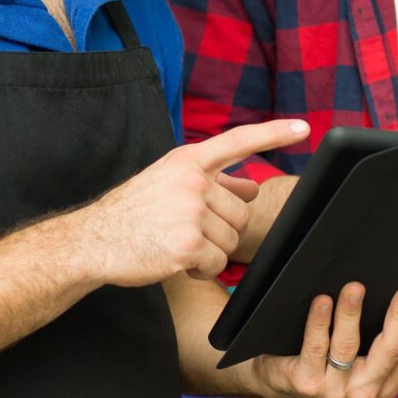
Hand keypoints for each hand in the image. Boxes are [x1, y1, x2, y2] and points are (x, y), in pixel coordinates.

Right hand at [78, 119, 308, 286]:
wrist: (94, 240)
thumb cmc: (134, 213)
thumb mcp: (170, 183)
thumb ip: (213, 181)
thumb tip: (252, 185)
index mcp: (188, 161)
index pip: (238, 141)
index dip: (273, 134)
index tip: (304, 128)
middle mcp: (192, 181)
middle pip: (241, 212)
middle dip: (222, 229)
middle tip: (186, 230)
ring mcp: (190, 211)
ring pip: (231, 240)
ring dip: (211, 250)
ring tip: (176, 243)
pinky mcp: (187, 243)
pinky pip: (217, 262)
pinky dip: (202, 269)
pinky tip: (176, 259)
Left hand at [251, 281, 397, 397]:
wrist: (280, 381)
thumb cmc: (325, 359)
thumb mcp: (359, 357)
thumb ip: (378, 338)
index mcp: (384, 385)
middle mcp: (363, 391)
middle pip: (389, 351)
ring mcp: (334, 389)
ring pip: (348, 346)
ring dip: (352, 313)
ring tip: (356, 287)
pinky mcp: (307, 382)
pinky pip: (315, 346)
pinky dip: (319, 321)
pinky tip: (323, 301)